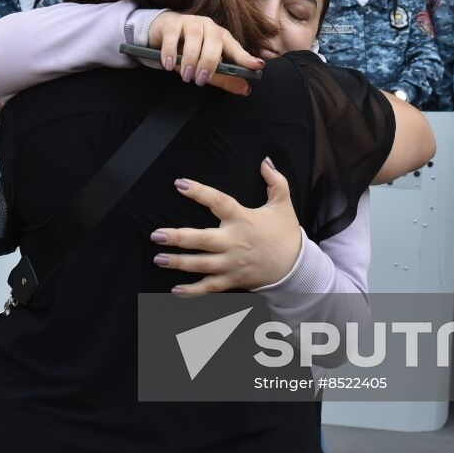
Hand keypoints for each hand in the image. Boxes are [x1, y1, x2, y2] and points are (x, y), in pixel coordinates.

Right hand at [148, 12, 263, 95]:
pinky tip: (168, 64)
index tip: (257, 66)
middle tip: (201, 80)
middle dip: (209, 62)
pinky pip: (173, 36)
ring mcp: (190, 22)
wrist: (163, 33)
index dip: (245, 57)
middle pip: (214, 40)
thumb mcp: (206, 67)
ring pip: (194, 37)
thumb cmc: (188, 50)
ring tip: (186, 75)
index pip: (235, 47)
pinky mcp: (172, 24)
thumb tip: (245, 88)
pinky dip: (170, 52)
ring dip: (190, 59)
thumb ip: (224, 78)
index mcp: (221, 37)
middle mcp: (208, 27)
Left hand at [151, 158, 302, 295]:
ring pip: (202, 265)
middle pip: (202, 240)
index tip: (180, 184)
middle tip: (156, 235)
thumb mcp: (283, 204)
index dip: (199, 192)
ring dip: (179, 263)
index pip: (218, 202)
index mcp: (243, 219)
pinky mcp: (233, 280)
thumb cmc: (285, 234)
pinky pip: (211, 287)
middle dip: (178, 238)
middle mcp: (235, 242)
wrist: (297, 267)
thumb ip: (275, 181)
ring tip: (159, 259)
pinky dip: (194, 291)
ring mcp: (232, 263)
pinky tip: (176, 290)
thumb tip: (265, 161)